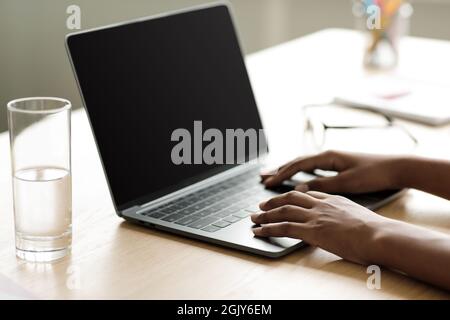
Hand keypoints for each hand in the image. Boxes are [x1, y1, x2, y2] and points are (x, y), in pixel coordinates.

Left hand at [251, 190, 386, 263]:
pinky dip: (268, 228)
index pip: (308, 194)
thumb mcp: (359, 216)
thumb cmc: (376, 231)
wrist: (380, 235)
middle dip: (274, 200)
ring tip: (254, 218)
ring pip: (284, 210)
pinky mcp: (312, 231)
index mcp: (334, 199)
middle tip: (262, 205)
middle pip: (292, 197)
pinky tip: (259, 231)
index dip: (293, 196)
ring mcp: (316, 216)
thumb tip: (345, 224)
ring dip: (266, 214)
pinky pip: (284, 227)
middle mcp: (322, 205)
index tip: (285, 199)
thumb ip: (347, 215)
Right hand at [262, 150, 402, 193]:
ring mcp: (332, 158)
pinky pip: (312, 167)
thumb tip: (300, 189)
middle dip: (279, 169)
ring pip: (304, 163)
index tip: (267, 182)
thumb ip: (322, 185)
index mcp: (328, 157)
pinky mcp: (338, 164)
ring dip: (288, 169)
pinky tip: (297, 175)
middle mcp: (327, 155)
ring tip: (274, 173)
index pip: (298, 165)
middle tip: (262, 175)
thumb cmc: (373, 174)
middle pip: (297, 162)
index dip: (281, 174)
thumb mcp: (346, 182)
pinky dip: (300, 171)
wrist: (395, 168)